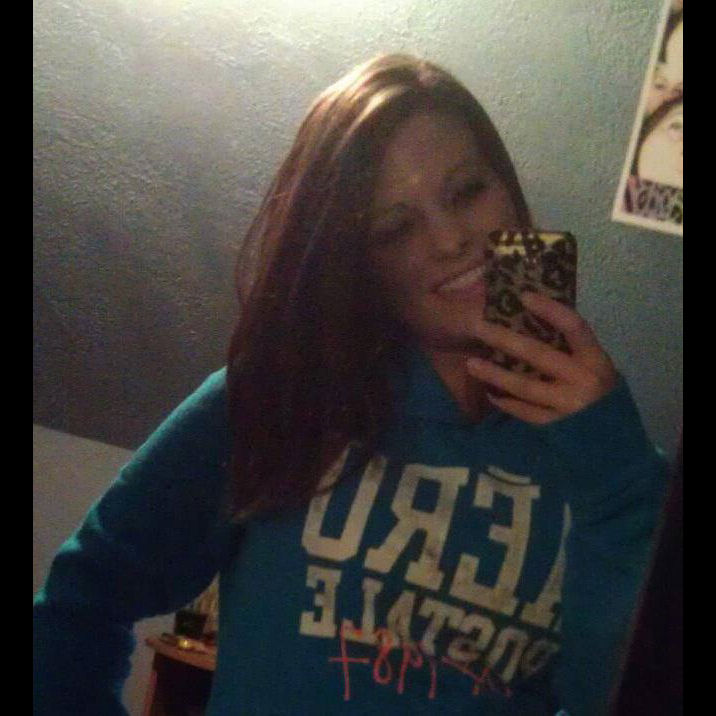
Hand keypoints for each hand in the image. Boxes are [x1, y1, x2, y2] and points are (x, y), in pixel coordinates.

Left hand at [466, 292, 616, 424]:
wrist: (614, 437)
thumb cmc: (601, 391)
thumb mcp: (596, 365)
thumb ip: (572, 349)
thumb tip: (534, 321)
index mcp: (595, 359)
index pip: (574, 327)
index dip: (550, 310)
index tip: (524, 296)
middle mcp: (582, 380)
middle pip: (538, 355)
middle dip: (505, 339)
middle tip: (479, 328)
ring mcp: (567, 405)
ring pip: (525, 387)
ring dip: (495, 374)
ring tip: (471, 364)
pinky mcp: (556, 426)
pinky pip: (524, 412)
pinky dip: (506, 402)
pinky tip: (489, 393)